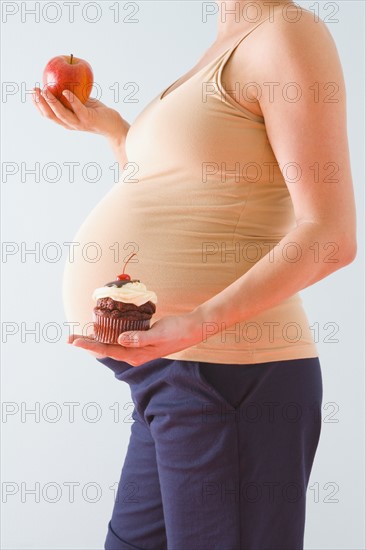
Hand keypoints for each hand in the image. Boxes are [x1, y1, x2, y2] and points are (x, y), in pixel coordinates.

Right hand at [31, 87, 128, 141]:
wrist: (113, 125)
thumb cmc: (96, 112)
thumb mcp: (80, 102)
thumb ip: (70, 95)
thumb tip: (59, 79)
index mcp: (65, 120)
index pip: (47, 114)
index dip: (37, 105)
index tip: (31, 93)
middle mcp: (70, 124)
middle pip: (51, 115)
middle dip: (41, 103)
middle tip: (35, 90)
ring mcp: (79, 123)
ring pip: (62, 114)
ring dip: (52, 102)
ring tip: (45, 90)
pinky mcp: (88, 120)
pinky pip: (78, 109)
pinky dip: (71, 100)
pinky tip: (66, 91)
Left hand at [67, 311, 204, 366]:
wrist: (193, 328)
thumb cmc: (178, 331)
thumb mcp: (159, 334)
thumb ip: (140, 338)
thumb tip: (120, 340)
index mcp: (137, 355)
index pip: (107, 351)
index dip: (89, 345)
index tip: (75, 341)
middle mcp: (134, 354)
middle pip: (105, 349)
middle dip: (87, 344)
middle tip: (69, 338)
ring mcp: (137, 347)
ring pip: (111, 345)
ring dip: (95, 340)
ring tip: (80, 335)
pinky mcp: (140, 340)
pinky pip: (119, 339)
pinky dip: (108, 334)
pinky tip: (102, 329)